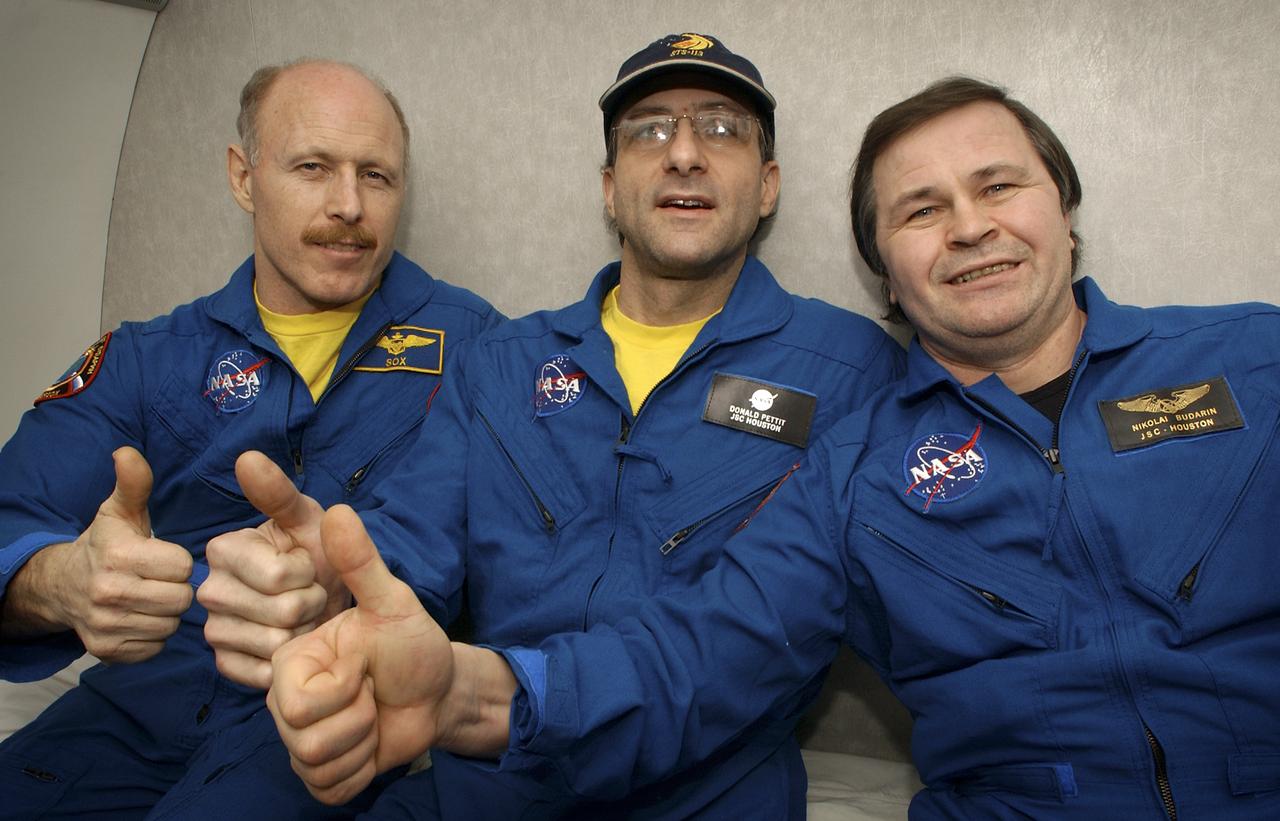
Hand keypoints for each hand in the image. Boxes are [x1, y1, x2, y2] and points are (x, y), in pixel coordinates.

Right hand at [2, 447, 192, 662]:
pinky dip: (153, 635)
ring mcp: (106, 626)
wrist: (64, 585)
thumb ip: (133, 483)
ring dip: (167, 613)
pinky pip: (155, 647)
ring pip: (171, 625)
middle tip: (160, 580)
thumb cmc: (106, 544)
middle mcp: (108, 594)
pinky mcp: (107, 652)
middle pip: (180, 599)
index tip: (163, 557)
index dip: (178, 561)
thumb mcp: (119, 511)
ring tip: (151, 597)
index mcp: (118, 557)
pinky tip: (141, 617)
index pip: (182, 566)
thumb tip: (127, 452)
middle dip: (177, 588)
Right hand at [199, 451, 344, 688]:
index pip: (277, 575)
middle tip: (310, 593)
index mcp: (223, 550)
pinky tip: (292, 646)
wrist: (334, 611)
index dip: (308, 572)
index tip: (307, 563)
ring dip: (305, 633)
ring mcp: (214, 630)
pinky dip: (290, 662)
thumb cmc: (321, 559)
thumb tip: (247, 457)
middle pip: (281, 611)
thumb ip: (280, 493)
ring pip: (277, 644)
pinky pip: (264, 672)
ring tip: (303, 618)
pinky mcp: (225, 665)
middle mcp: (209, 590)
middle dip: (311, 602)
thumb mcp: (310, 522)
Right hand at [267, 504, 453, 804]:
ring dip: (364, 744)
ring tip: (374, 716)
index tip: (363, 668)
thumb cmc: (412, 643)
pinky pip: (330, 789)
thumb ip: (362, 562)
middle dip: (359, 720)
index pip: (294, 702)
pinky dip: (363, 771)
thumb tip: (337, 510)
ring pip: (317, 765)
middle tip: (372, 695)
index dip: (344, 690)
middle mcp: (283, 700)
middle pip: (302, 739)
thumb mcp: (393, 602)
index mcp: (291, 661)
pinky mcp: (317, 773)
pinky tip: (373, 744)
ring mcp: (297, 739)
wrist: (438, 691)